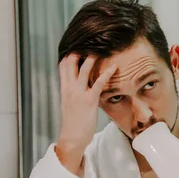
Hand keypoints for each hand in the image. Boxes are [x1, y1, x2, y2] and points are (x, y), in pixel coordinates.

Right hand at [56, 54, 116, 174]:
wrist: (72, 137)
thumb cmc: (74, 122)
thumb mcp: (72, 103)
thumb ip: (75, 92)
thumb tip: (83, 84)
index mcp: (64, 87)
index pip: (64, 64)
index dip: (71, 52)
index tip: (80, 42)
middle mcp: (69, 87)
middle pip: (71, 62)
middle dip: (79, 49)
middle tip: (91, 39)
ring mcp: (78, 93)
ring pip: (84, 69)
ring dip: (92, 57)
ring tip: (101, 47)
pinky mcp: (89, 100)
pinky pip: (98, 84)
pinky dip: (106, 74)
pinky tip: (114, 68)